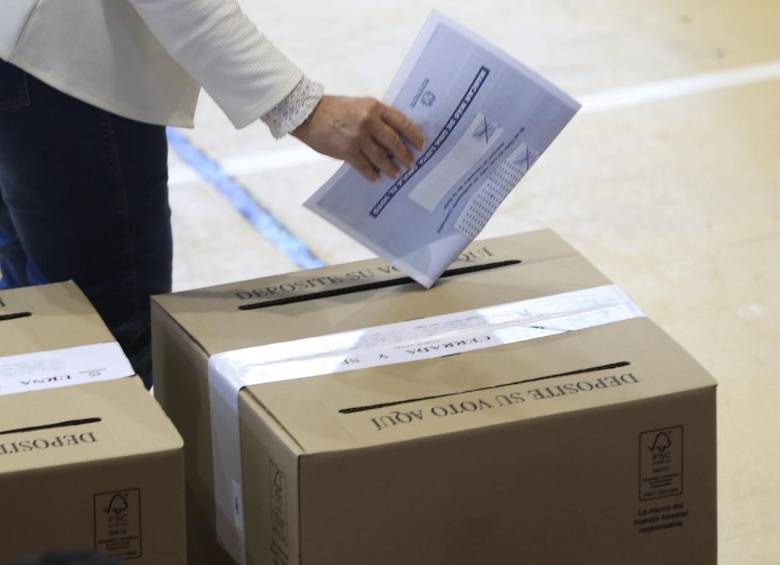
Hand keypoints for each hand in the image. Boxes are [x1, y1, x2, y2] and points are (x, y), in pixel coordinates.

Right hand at [292, 95, 424, 181]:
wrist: (309, 114)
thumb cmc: (335, 109)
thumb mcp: (360, 105)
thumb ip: (376, 117)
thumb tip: (393, 136)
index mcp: (374, 107)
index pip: (401, 121)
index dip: (413, 134)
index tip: (422, 144)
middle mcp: (369, 121)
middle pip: (394, 141)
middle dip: (404, 155)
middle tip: (411, 163)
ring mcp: (358, 137)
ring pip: (381, 157)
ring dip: (390, 167)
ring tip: (396, 174)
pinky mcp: (347, 151)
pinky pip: (364, 166)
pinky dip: (371, 173)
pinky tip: (376, 178)